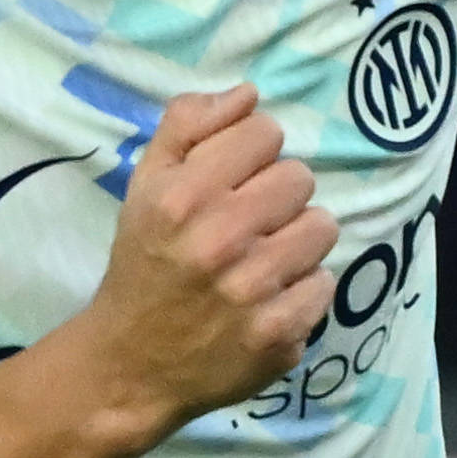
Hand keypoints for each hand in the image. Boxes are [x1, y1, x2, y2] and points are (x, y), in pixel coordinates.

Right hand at [71, 90, 332, 426]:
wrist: (132, 363)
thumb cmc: (143, 264)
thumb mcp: (145, 187)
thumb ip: (188, 127)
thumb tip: (248, 94)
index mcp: (183, 196)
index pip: (264, 132)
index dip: (254, 151)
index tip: (236, 178)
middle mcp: (220, 240)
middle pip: (301, 178)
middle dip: (278, 196)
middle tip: (249, 223)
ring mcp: (254, 291)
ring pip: (322, 228)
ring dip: (297, 240)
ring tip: (262, 259)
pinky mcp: (280, 335)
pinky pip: (324, 284)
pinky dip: (300, 290)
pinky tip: (267, 299)